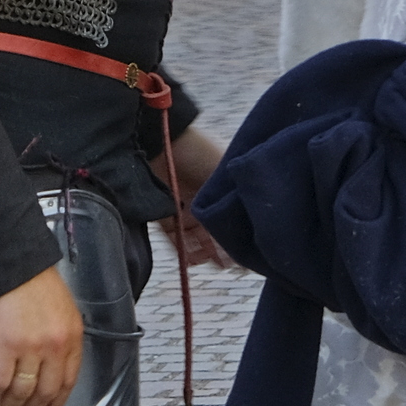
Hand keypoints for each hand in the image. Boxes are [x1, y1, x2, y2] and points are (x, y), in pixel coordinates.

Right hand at [0, 265, 85, 405]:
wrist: (10, 261)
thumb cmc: (32, 279)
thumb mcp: (61, 309)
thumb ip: (60, 337)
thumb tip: (48, 364)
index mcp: (72, 337)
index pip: (68, 382)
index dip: (56, 404)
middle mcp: (55, 347)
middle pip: (45, 392)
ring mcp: (31, 348)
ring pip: (21, 392)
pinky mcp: (5, 346)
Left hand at [150, 124, 234, 269]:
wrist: (160, 142)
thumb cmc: (197, 152)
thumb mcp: (223, 179)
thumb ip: (232, 208)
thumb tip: (243, 239)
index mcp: (222, 188)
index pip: (234, 217)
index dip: (239, 235)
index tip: (246, 251)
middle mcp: (205, 198)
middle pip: (215, 231)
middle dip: (221, 248)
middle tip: (228, 263)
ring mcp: (185, 206)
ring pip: (197, 238)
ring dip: (204, 252)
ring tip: (212, 263)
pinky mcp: (164, 214)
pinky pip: (176, 238)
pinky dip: (184, 251)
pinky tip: (194, 261)